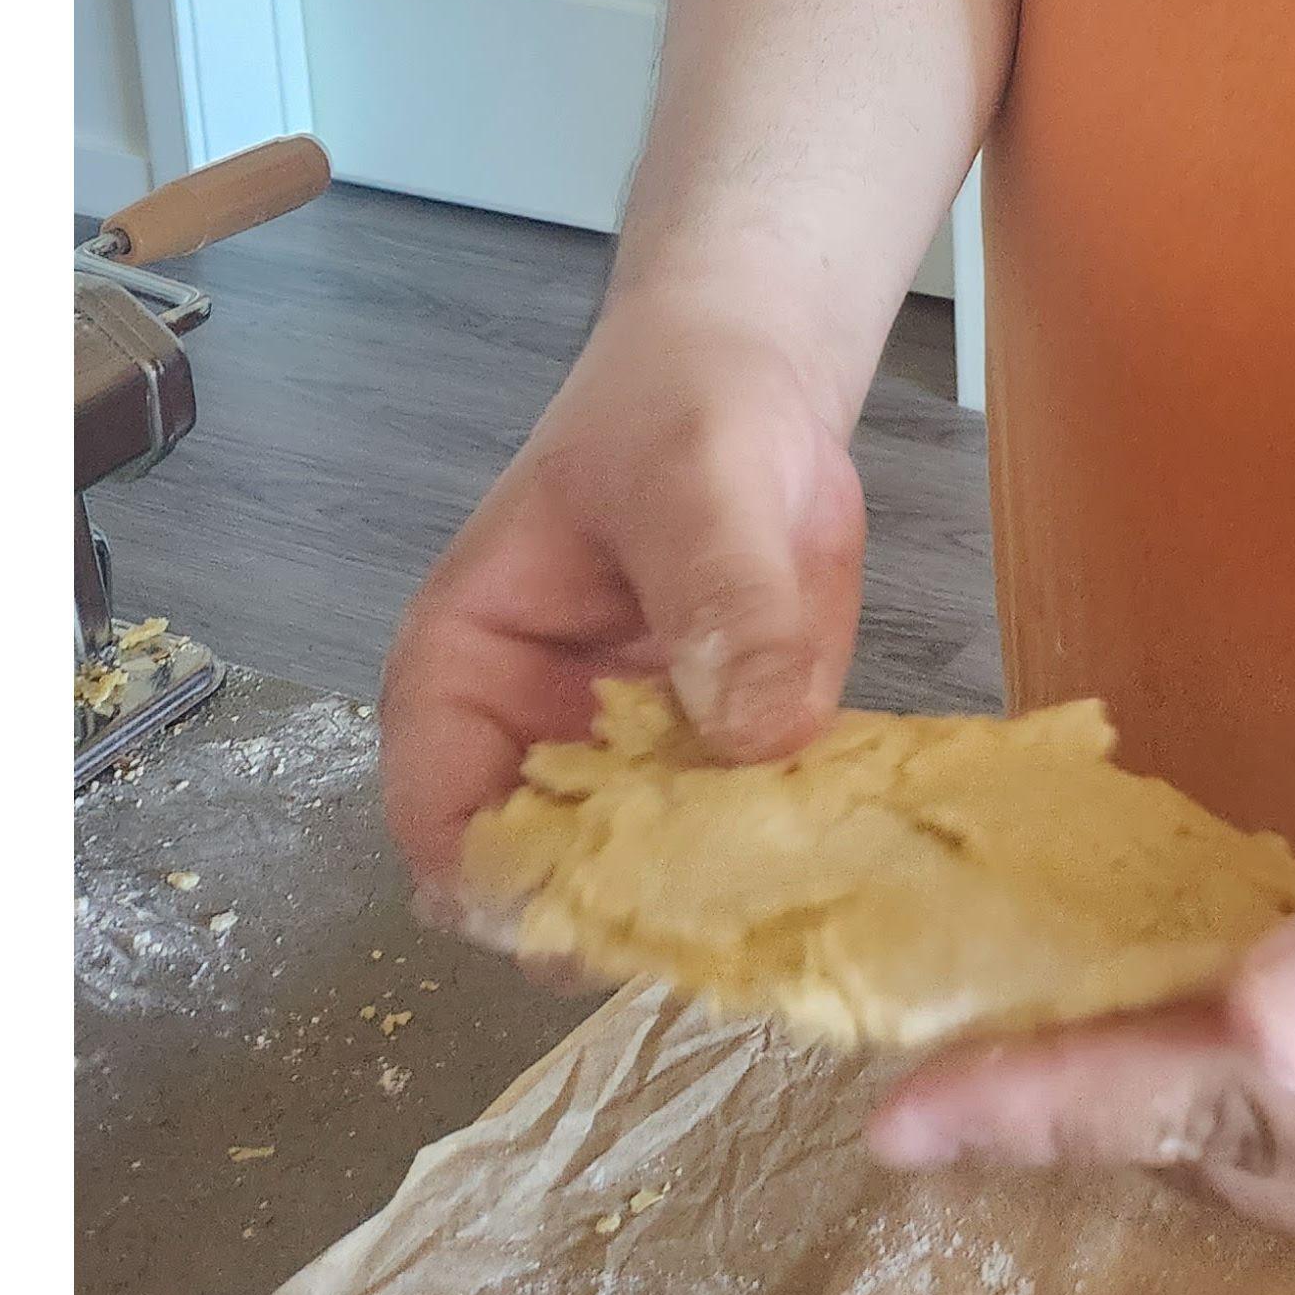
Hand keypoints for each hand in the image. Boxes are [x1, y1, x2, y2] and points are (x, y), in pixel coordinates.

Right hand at [379, 291, 871, 897]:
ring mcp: (632, 762)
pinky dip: (793, 852)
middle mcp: (533, 741)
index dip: (509, 890)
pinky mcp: (725, 758)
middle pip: (551, 879)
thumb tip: (758, 734)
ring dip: (724, 899)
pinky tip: (853, 852)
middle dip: (635, 913)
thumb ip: (723, 594)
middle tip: (735, 918)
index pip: (442, 824)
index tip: (610, 920)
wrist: (754, 374)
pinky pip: (746, 836)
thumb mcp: (697, 479)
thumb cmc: (679, 409)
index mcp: (464, 674)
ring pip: (656, 879)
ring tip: (806, 899)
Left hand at [860, 618, 1294, 1273]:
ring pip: (1291, 1168)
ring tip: (1025, 1048)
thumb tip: (1262, 1014)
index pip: (1225, 1105)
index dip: (1053, 1099)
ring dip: (1165, 1111)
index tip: (900, 1111)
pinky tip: (1214, 1035)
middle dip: (1084, 1110)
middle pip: (1238, 1157)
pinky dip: (1262, 1105)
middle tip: (931, 1050)